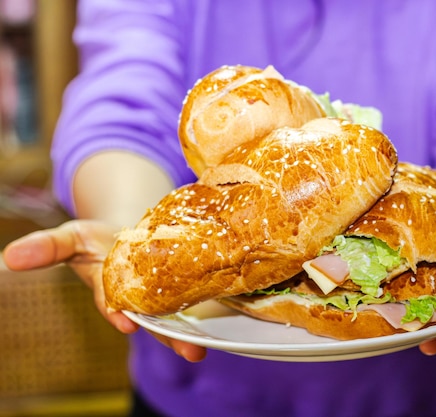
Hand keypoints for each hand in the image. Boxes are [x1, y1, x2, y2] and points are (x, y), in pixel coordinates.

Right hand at [2, 220, 207, 361]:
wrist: (126, 231)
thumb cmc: (97, 238)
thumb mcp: (71, 237)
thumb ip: (47, 247)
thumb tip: (7, 258)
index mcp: (109, 290)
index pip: (112, 304)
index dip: (118, 312)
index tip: (125, 320)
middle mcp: (136, 300)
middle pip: (153, 321)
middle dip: (167, 337)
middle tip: (188, 352)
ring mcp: (159, 296)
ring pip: (174, 318)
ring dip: (188, 333)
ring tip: (204, 350)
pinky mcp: (179, 286)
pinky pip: (192, 299)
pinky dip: (206, 307)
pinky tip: (223, 314)